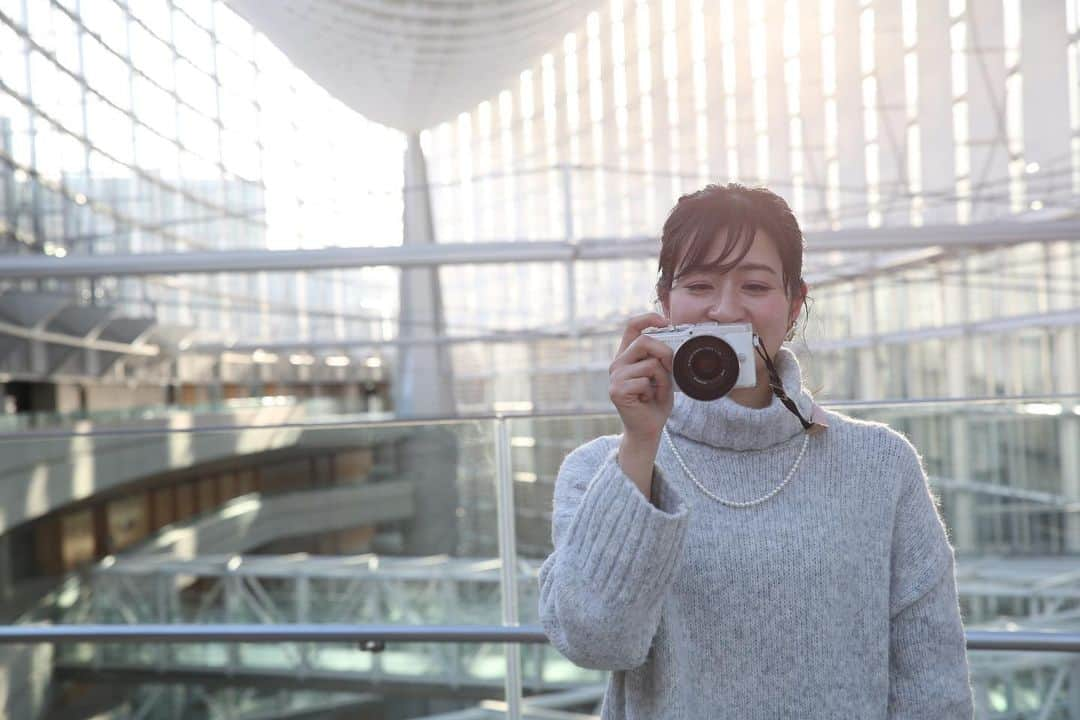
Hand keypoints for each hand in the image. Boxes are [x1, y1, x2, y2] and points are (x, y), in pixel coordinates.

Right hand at [609, 312, 674, 441]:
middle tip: (671, 368)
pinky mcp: (616, 390)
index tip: (666, 320)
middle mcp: (618, 363)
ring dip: (662, 379)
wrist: (647, 428)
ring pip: (649, 364)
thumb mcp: (662, 374)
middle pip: (643, 341)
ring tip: (658, 391)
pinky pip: (644, 382)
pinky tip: (649, 399)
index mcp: (627, 355)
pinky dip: (655, 391)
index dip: (648, 318)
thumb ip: (661, 359)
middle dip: (665, 352)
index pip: (632, 327)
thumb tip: (671, 345)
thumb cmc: (655, 401)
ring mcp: (615, 377)